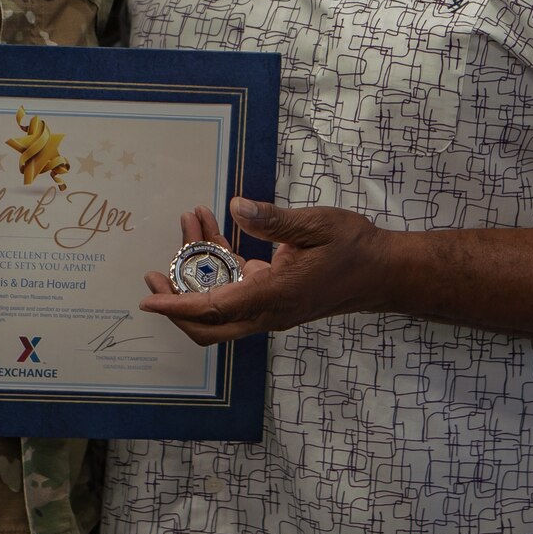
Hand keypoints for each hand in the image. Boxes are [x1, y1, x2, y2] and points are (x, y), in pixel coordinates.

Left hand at [138, 198, 391, 343]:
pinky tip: (215, 228)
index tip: (148, 299)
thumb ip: (274, 220)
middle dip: (176, 302)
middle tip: (153, 273)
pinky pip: (236, 289)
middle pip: (209, 325)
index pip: (214, 309)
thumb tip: (235, 208)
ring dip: (199, 269)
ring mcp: (271, 308)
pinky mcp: (274, 298)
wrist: (383, 272)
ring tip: (192, 221)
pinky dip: (220, 263)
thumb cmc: (355, 247)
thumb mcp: (317, 224)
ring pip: (220, 303)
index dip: (177, 304)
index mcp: (275, 296)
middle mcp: (268, 311)